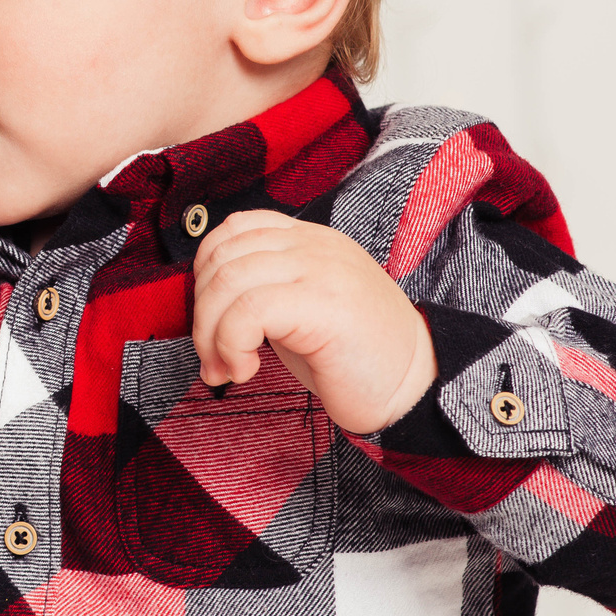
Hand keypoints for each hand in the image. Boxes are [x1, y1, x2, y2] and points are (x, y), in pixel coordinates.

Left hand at [189, 210, 435, 435]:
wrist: (413, 387)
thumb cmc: (353, 357)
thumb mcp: (301, 309)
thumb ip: (264, 289)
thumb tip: (205, 302)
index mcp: (311, 240)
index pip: (235, 228)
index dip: (205, 272)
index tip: (210, 320)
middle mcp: (315, 246)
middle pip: (223, 255)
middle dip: (201, 313)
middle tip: (211, 359)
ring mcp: (321, 269)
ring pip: (228, 281)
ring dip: (210, 334)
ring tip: (226, 369)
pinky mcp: (322, 303)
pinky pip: (247, 311)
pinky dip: (230, 345)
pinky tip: (245, 370)